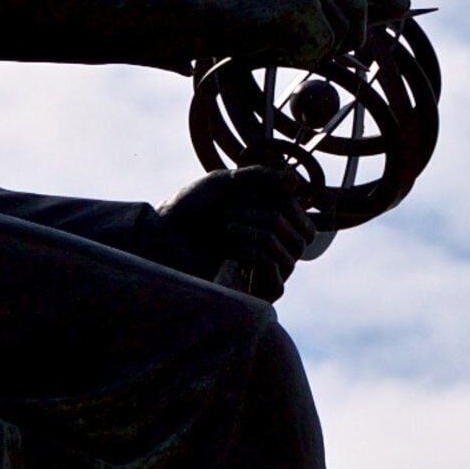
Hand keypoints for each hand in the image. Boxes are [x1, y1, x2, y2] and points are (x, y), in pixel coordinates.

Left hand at [162, 165, 318, 300]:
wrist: (163, 235)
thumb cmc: (191, 207)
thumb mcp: (226, 183)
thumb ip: (260, 178)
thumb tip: (294, 181)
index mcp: (271, 223)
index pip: (306, 222)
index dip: (292, 206)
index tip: (259, 195)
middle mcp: (272, 248)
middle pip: (302, 237)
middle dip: (272, 215)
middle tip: (233, 208)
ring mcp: (263, 270)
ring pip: (292, 254)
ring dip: (261, 232)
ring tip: (227, 224)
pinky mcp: (252, 290)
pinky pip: (278, 275)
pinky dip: (258, 254)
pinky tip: (232, 248)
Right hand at [203, 0, 409, 67]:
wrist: (198, 10)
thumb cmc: (227, 16)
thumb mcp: (273, 6)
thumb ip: (311, 11)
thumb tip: (349, 39)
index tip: (402, 5)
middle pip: (362, 2)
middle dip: (365, 28)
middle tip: (366, 41)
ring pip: (345, 29)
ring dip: (323, 49)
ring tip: (288, 49)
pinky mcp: (306, 0)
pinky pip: (325, 43)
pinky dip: (306, 55)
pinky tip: (279, 47)